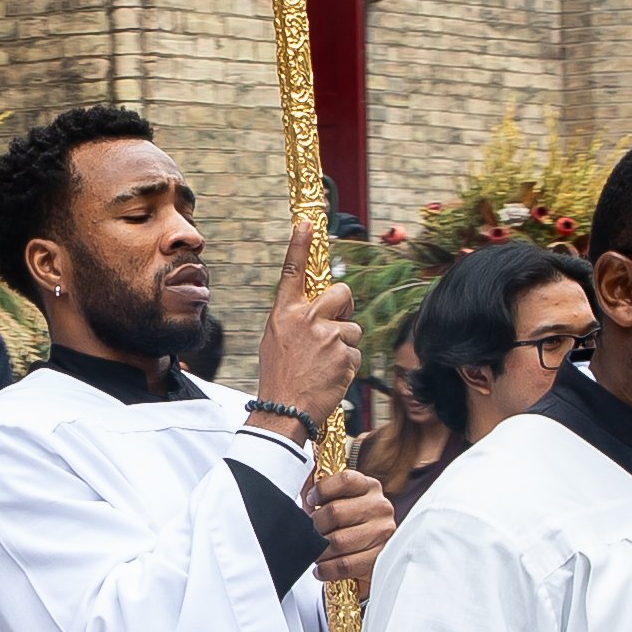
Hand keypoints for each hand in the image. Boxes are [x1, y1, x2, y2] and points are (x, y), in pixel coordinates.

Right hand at [249, 223, 363, 433]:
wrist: (284, 410)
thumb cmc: (279, 377)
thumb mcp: (276, 341)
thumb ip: (295, 321)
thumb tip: (315, 312)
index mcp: (284, 314)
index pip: (292, 272)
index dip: (299, 245)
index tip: (307, 222)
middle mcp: (306, 318)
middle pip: (342, 293)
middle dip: (345, 308)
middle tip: (336, 326)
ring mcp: (327, 335)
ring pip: (352, 328)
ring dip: (345, 345)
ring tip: (325, 365)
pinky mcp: (344, 353)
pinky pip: (355, 352)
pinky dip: (347, 366)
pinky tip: (331, 376)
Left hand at [307, 460, 395, 584]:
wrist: (374, 554)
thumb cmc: (350, 524)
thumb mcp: (338, 501)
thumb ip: (320, 492)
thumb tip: (295, 481)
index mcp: (369, 487)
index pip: (345, 480)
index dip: (322, 490)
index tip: (311, 500)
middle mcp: (379, 507)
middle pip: (335, 512)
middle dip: (315, 526)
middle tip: (310, 533)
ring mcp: (382, 532)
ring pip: (338, 541)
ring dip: (319, 550)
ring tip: (316, 552)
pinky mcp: (380, 558)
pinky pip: (345, 565)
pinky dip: (327, 569)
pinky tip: (321, 568)